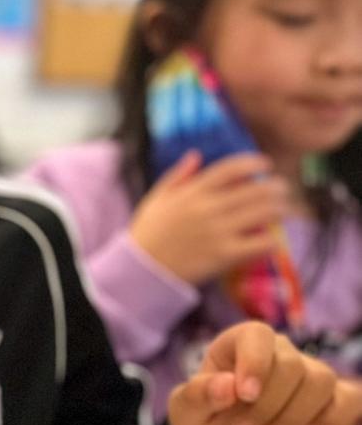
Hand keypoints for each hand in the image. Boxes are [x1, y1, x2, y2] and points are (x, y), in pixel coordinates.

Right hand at [130, 151, 284, 285]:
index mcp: (193, 192)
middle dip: (276, 188)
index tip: (266, 165)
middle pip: (256, 190)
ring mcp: (218, 232)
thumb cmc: (148, 233)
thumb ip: (177, 176)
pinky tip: (272, 239)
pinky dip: (273, 240)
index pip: (231, 168)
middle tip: (282, 190)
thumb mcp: (156, 199)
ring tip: (283, 211)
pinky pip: (261, 243)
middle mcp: (208, 208)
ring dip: (280, 210)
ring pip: (264, 213)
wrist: (142, 269)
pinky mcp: (225, 255)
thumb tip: (195, 155)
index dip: (254, 163)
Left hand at [169, 323, 361, 424]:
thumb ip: (198, 395)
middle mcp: (278, 352)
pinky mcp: (330, 399)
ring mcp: (308, 374)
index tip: (244, 396)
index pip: (257, 335)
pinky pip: (348, 399)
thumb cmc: (204, 422)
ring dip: (293, 418)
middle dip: (267, 406)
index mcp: (238, 344)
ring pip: (321, 382)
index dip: (255, 363)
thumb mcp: (186, 412)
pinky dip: (329, 421)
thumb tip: (227, 386)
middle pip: (292, 366)